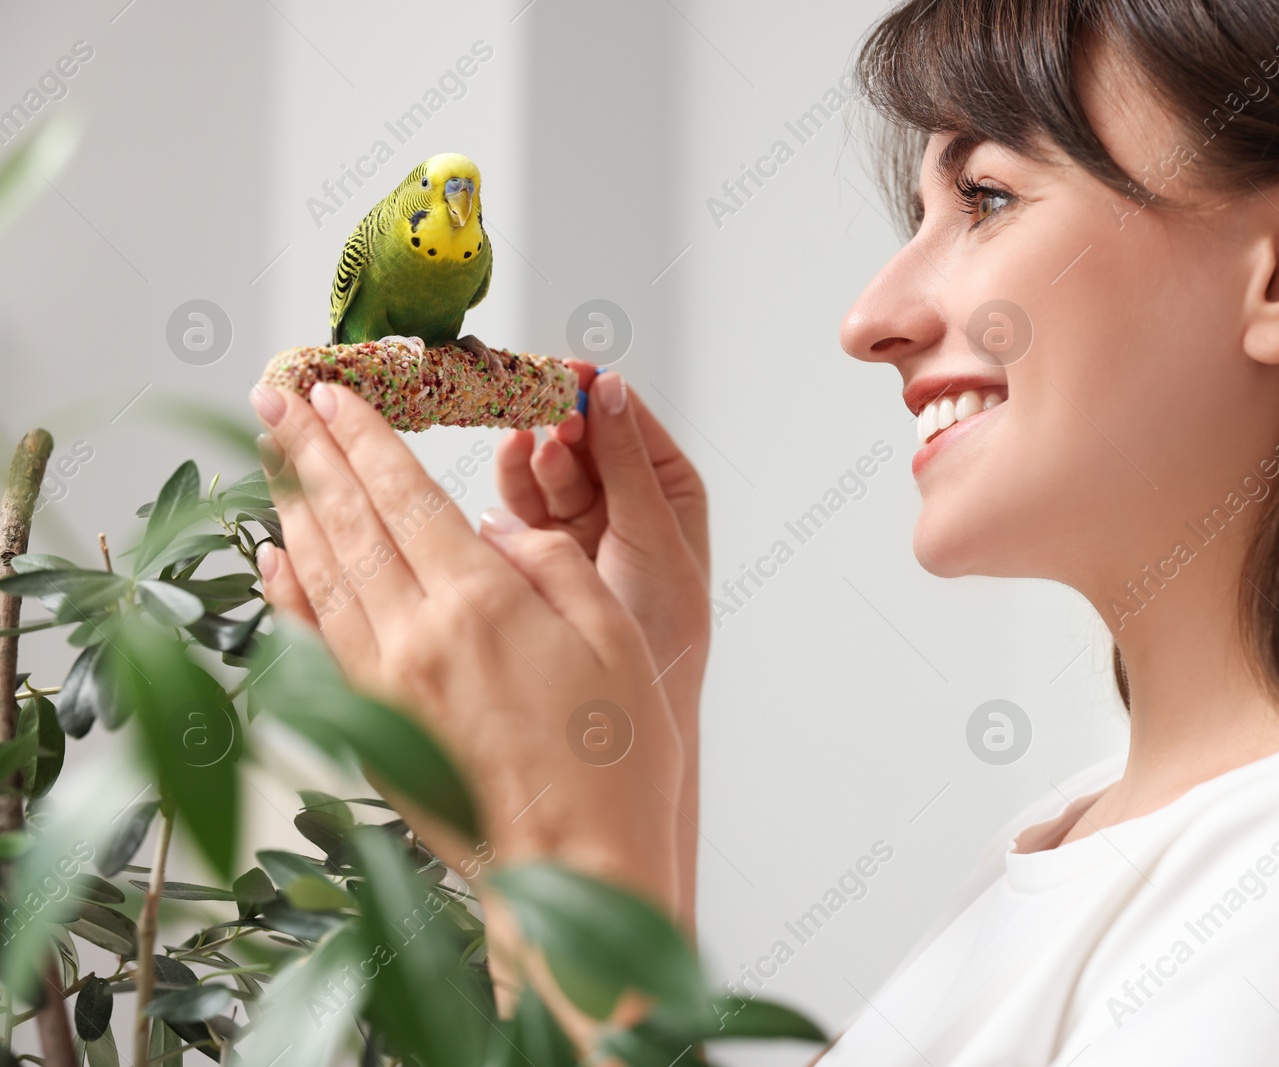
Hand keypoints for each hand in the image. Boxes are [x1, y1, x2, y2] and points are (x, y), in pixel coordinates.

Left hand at [246, 379, 684, 956]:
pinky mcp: (370, 726)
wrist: (575, 867)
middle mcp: (415, 634)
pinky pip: (313, 641)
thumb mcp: (614, 635)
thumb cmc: (615, 758)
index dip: (364, 437)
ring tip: (271, 453)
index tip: (333, 391)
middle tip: (275, 395)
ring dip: (290, 505)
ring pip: (319, 573)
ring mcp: (382, 683)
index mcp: (481, 601)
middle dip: (309, 451)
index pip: (403, 495)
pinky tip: (271, 558)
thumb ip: (551, 562)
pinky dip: (285, 593)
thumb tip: (495, 528)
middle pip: (346, 521)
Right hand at [496, 362, 710, 713]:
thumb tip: (613, 386)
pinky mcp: (536, 548)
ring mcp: (577, 523)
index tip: (575, 371)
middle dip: (562, 419)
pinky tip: (510, 465)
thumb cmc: (664, 633)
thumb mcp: (655, 540)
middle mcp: (623, 500)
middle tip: (542, 405)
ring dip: (536, 450)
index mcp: (668, 490)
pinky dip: (514, 482)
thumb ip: (629, 466)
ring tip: (527, 443)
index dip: (602, 395)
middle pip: (583, 439)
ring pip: (547, 467)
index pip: (630, 424)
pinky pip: (521, 501)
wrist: (629, 716)